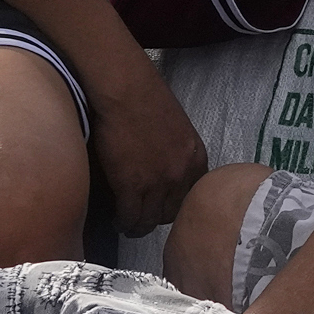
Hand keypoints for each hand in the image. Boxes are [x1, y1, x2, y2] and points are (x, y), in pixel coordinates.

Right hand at [86, 70, 209, 233]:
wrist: (126, 90)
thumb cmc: (148, 99)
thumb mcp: (179, 129)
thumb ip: (178, 153)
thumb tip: (165, 168)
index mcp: (196, 160)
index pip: (190, 197)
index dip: (174, 204)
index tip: (161, 205)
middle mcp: (182, 175)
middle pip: (171, 212)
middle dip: (157, 217)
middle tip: (143, 216)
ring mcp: (158, 183)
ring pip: (150, 219)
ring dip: (138, 224)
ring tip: (128, 223)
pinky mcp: (131, 186)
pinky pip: (129, 217)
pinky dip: (123, 222)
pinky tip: (117, 220)